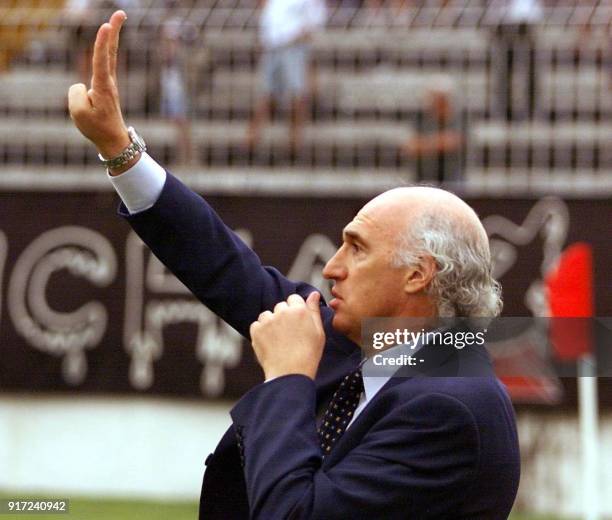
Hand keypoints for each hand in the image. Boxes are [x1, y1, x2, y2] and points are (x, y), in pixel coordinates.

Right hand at [68, 10, 131, 169]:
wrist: (113, 140)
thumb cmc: (96, 127)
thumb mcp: (79, 112)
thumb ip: (76, 93)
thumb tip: (82, 84)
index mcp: (103, 87)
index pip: (102, 61)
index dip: (102, 43)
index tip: (106, 27)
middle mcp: (109, 82)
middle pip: (111, 51)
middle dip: (115, 31)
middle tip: (121, 13)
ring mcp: (109, 83)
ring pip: (108, 56)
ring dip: (110, 38)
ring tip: (116, 19)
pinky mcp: (106, 86)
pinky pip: (100, 69)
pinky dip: (96, 70)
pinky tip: (93, 91)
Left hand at [250, 292, 324, 380]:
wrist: (290, 374)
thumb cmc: (308, 355)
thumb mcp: (318, 332)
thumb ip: (314, 310)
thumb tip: (313, 294)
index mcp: (299, 310)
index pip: (294, 299)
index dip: (296, 311)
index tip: (297, 324)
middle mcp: (282, 312)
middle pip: (281, 306)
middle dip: (284, 316)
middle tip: (289, 334)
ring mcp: (268, 321)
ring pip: (267, 314)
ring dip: (271, 322)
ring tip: (279, 340)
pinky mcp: (256, 330)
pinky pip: (257, 325)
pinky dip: (261, 332)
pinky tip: (270, 343)